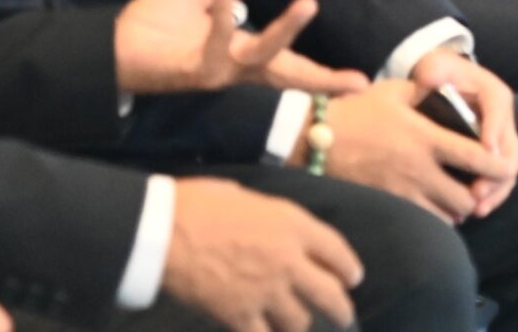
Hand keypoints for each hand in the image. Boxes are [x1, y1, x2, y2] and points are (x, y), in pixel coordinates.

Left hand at [115, 0, 370, 97]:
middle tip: (358, 82)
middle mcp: (232, 69)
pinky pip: (214, 47)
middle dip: (320, 78)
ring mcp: (214, 73)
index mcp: (238, 53)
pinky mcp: (190, 70)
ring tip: (309, 3)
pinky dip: (222, 17)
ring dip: (283, 32)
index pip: (287, 64)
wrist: (106, 47)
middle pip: (285, 74)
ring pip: (258, 59)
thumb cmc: (150, 29)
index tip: (363, 85)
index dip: (322, 75)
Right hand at [162, 179, 361, 331]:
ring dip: (299, 323)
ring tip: (295, 325)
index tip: (353, 278)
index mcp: (292, 225)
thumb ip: (270, 219)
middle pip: (330, 294)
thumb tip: (272, 228)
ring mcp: (267, 292)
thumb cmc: (200, 203)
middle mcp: (288, 261)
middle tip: (343, 315)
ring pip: (299, 321)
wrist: (165, 231)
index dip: (349, 267)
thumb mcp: (247, 198)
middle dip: (341, 308)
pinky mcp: (241, 316)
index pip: (336, 250)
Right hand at [312, 79, 515, 224]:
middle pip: (465, 199)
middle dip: (476, 196)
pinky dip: (433, 219)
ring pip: (445, 217)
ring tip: (453, 199)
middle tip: (475, 187)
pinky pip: (421, 223)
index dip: (498, 166)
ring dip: (454, 210)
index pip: (476, 157)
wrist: (316, 139)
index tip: (504, 167)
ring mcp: (403, 192)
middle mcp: (419, 169)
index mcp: (426, 137)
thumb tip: (450, 87)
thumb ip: (427, 91)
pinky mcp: (387, 205)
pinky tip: (430, 207)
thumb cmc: (357, 111)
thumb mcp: (395, 91)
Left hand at [411, 48, 517, 217]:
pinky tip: (476, 209)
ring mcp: (501, 140)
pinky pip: (501, 179)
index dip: (493, 131)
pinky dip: (492, 195)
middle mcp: (503, 119)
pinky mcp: (494, 157)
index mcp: (494, 94)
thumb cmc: (439, 76)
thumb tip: (430, 78)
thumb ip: (433, 71)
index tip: (484, 150)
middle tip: (477, 191)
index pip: (499, 110)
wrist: (442, 84)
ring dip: (496, 190)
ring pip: (509, 169)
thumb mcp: (435, 68)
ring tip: (477, 207)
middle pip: (510, 148)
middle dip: (496, 172)